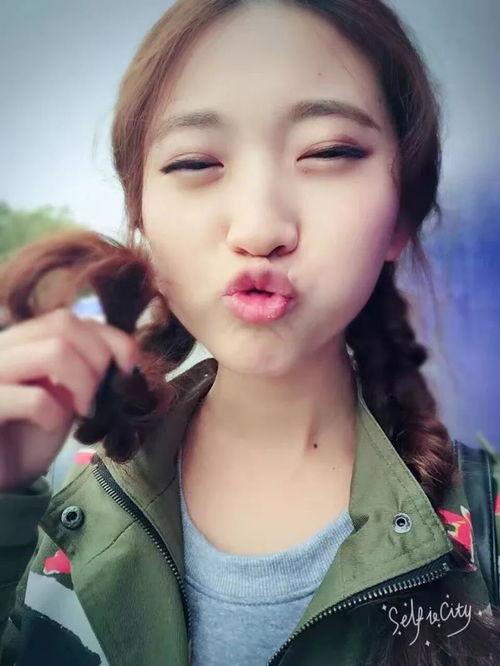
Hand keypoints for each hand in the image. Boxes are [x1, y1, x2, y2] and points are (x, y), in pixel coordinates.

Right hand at [0, 307, 137, 491]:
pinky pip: (34, 398)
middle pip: (63, 323)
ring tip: (82, 410)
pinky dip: (55, 413)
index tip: (129, 367)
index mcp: (20, 340)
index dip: (109, 337)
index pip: (69, 317)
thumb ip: (83, 366)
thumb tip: (125, 352)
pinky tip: (51, 425)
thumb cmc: (29, 436)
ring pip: (54, 351)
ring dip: (83, 382)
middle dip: (97, 358)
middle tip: (98, 395)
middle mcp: (2, 347)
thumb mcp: (64, 393)